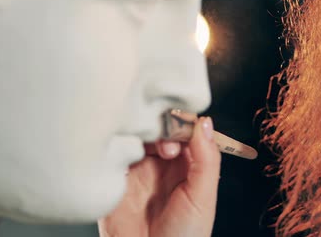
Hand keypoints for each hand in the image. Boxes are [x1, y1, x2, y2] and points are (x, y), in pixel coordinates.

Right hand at [98, 117, 220, 236]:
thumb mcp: (203, 197)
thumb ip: (206, 159)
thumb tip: (204, 123)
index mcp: (187, 164)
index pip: (185, 129)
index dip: (184, 123)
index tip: (184, 127)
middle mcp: (162, 163)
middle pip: (159, 127)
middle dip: (163, 128)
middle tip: (168, 147)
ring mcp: (137, 169)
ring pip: (137, 135)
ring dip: (143, 135)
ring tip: (154, 154)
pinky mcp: (115, 177)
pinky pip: (113, 152)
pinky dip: (120, 146)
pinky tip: (130, 154)